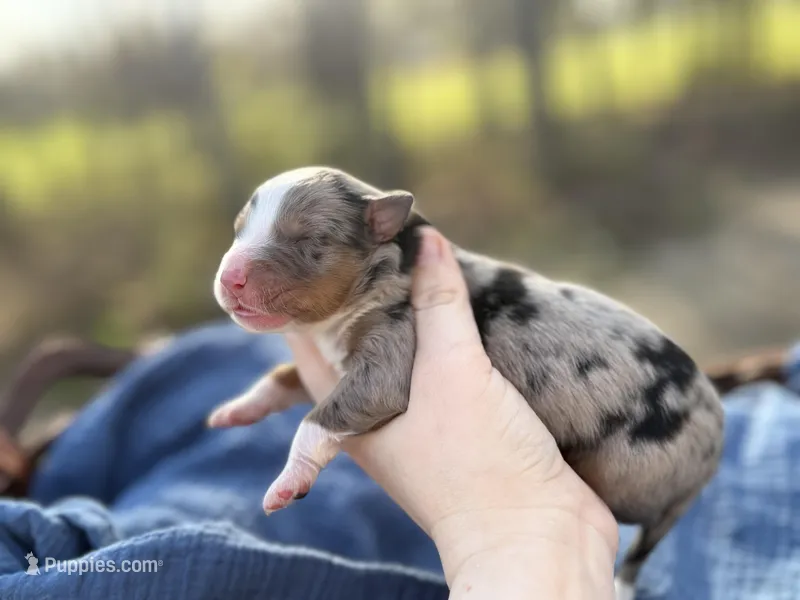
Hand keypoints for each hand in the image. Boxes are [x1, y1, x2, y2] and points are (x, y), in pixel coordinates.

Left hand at [285, 227, 618, 598]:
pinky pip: (447, 371)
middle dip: (362, 299)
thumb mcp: (451, 370)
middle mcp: (380, 416)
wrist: (540, 536)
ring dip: (408, 317)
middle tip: (370, 246)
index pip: (310, 340)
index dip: (307, 294)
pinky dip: (448, 340)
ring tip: (413, 267)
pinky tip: (463, 314)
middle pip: (356, 345)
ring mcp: (423, 423)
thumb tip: (425, 238)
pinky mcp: (465, 426)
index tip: (317, 248)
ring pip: (403, 356)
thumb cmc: (480, 461)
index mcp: (353, 408)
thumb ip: (437, 302)